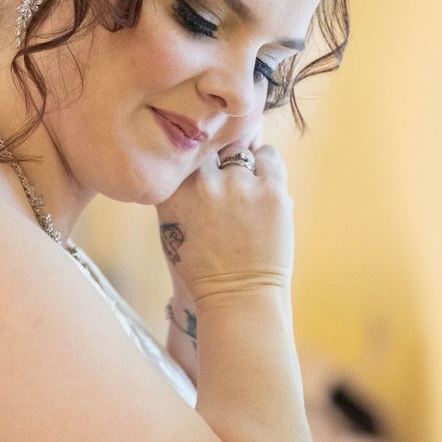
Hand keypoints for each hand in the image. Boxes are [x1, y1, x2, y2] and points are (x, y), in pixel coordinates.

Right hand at [154, 118, 293, 305]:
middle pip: (214, 146)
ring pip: (243, 149)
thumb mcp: (170, 224)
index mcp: (175, 191)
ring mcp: (239, 185)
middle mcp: (204, 183)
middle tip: (228, 184)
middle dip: (221, 160)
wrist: (238, 296)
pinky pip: (270, 156)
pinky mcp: (271, 190)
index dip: (198, 156)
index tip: (205, 168)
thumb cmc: (203, 263)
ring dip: (246, 165)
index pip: (186, 149)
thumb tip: (196, 145)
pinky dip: (267, 168)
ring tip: (246, 194)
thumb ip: (177, 186)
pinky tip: (263, 190)